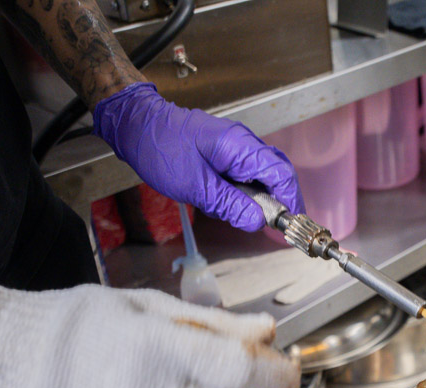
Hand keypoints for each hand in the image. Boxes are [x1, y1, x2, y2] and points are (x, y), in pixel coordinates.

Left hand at [93, 82, 303, 231]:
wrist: (135, 124)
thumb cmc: (158, 148)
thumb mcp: (194, 186)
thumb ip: (230, 205)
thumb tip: (258, 221)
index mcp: (240, 147)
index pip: (282, 174)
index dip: (290, 201)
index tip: (288, 225)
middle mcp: (244, 143)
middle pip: (277, 175)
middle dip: (276, 202)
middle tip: (268, 225)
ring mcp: (236, 146)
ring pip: (261, 177)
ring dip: (254, 199)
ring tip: (229, 209)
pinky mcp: (226, 153)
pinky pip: (244, 175)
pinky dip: (240, 192)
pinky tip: (220, 200)